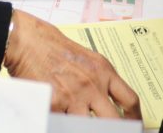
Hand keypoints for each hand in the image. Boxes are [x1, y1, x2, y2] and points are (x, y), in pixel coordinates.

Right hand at [4, 11, 140, 118]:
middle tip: (112, 131)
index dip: (135, 118)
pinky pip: (63, 123)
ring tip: (80, 120)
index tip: (133, 124)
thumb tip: (108, 102)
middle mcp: (92, 85)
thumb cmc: (52, 45)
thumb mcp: (87, 58)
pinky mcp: (54, 104)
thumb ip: (100, 79)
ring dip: (85, 126)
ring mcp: (73, 96)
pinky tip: (61, 116)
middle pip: (114, 121)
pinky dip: (63, 122)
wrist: (27, 39)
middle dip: (115, 130)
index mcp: (103, 71)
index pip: (130, 100)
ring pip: (89, 127)